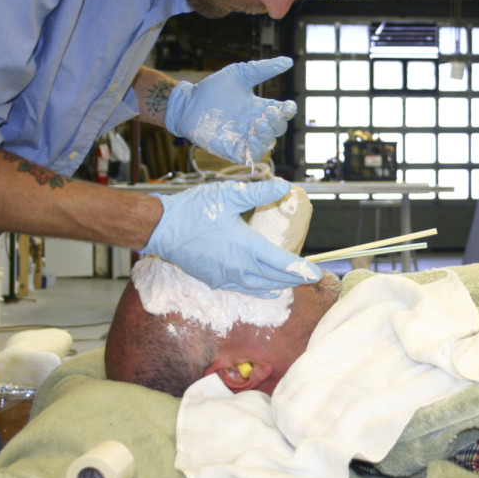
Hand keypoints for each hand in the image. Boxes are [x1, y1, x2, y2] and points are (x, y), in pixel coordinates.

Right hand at [143, 179, 320, 296]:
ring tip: (293, 283)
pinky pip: (243, 290)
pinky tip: (266, 290)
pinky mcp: (214, 280)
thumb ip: (258, 193)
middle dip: (294, 278)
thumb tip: (284, 186)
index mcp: (245, 246)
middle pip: (274, 278)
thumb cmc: (193, 210)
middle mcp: (238, 266)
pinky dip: (259, 290)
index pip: (281, 262)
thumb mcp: (228, 195)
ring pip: (260, 286)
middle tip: (311, 278)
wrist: (161, 228)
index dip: (301, 268)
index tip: (317, 272)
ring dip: (278, 285)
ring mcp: (225, 277)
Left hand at [164, 57, 296, 164]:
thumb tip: (288, 61)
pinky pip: (250, 155)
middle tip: (268, 112)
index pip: (282, 113)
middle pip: (277, 129)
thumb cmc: (212, 88)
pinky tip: (251, 139)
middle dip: (277, 122)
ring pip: (267, 144)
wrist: (188, 102)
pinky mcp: (232, 149)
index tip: (288, 105)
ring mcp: (244, 138)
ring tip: (259, 123)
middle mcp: (255, 124)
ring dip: (267, 136)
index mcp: (259, 107)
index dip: (288, 111)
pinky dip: (255, 150)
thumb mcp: (240, 74)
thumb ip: (263, 69)